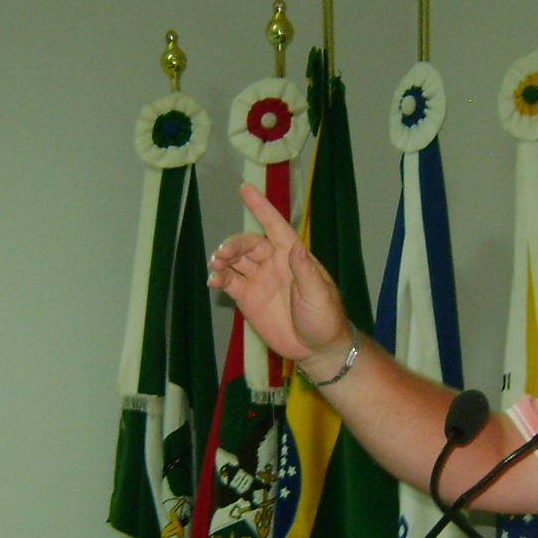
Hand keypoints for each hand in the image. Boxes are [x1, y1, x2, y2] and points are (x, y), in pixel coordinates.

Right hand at [208, 184, 351, 370]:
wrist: (316, 349)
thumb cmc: (324, 318)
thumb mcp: (319, 295)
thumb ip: (306, 272)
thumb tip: (296, 247)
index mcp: (293, 256)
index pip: (275, 225)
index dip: (261, 207)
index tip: (245, 189)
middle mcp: (273, 263)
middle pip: (249, 243)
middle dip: (234, 244)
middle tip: (223, 254)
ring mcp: (259, 280)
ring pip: (236, 259)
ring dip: (224, 257)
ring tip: (216, 265)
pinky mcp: (248, 298)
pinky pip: (229, 282)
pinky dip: (219, 277)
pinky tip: (213, 280)